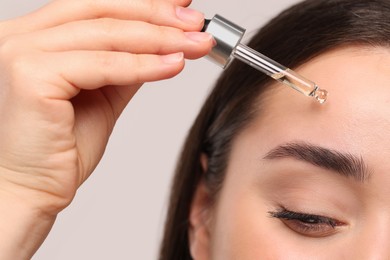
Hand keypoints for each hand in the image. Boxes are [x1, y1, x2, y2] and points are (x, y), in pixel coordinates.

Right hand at [0, 0, 212, 257]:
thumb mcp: (101, 96)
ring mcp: (20, 52)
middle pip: (101, 12)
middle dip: (156, 16)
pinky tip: (173, 65)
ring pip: (106, 35)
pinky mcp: (30, 76)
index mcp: (33, 37)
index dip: (142, 6)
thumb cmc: (59, 149)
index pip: (95, 8)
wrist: (31, 189)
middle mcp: (20, 37)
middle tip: (195, 24)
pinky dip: (143, 66)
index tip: (180, 10)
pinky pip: (102, 65)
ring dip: (158, 39)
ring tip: (194, 44)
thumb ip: (122, 66)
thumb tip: (157, 45)